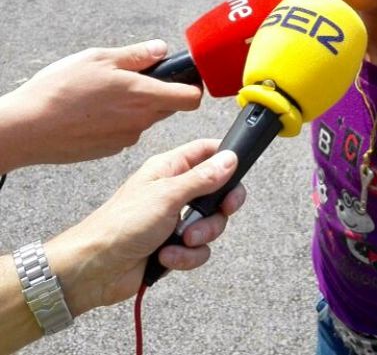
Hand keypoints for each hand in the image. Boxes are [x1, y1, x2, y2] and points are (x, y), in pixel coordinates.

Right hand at [0, 40, 202, 169]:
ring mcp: (126, 138)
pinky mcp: (110, 149)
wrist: (26, 129)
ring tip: (104, 96)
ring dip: (136, 107)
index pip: (192, 99)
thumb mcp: (99, 58)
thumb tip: (161, 50)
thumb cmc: (59, 90)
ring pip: (145, 119)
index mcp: (144, 96)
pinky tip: (93, 114)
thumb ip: (136, 55)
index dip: (193, 87)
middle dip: (161, 93)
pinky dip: (117, 122)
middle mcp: (141, 121)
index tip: (186, 78)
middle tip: (135, 79)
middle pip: (169, 107)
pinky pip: (125, 132)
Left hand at [47, 139, 245, 315]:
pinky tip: (167, 256)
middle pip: (218, 192)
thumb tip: (230, 158)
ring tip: (181, 240)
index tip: (237, 174)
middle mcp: (175, 191)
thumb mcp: (167, 196)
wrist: (94, 270)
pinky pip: (199, 249)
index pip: (206, 152)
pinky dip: (187, 256)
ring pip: (211, 224)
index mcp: (170, 169)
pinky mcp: (174, 246)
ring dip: (201, 236)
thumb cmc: (120, 225)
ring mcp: (175, 220)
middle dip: (220, 209)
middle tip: (220, 211)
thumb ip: (203, 178)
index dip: (226, 159)